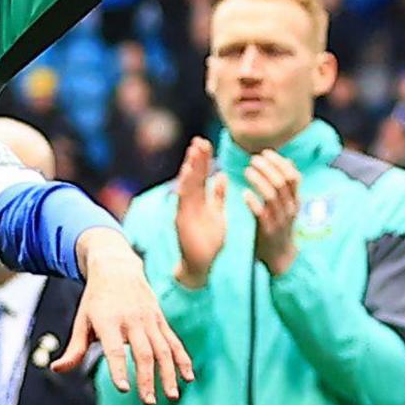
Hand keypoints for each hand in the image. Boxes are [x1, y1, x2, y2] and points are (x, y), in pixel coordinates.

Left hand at [55, 235, 194, 399]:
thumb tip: (56, 369)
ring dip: (168, 374)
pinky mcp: (160, 319)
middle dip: (147, 379)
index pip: (115, 350)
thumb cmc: (95, 300)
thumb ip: (74, 349)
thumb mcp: (81, 321)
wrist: (117, 269)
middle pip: (143, 353)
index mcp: (108, 321)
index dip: (119, 369)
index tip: (124, 389)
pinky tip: (188, 377)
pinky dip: (182, 359)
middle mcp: (132, 320)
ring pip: (163, 349)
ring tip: (171, 396)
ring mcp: (149, 319)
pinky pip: (174, 342)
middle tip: (148, 403)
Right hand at [169, 137, 228, 288]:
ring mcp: (184, 211)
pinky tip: (188, 172)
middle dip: (196, 159)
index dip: (203, 161)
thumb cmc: (209, 242)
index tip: (205, 144)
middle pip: (192, 178)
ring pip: (187, 186)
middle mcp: (189, 204)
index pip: (200, 177)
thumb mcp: (217, 214)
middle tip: (199, 140)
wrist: (199, 264)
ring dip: (190, 168)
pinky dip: (185, 186)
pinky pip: (184, 200)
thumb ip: (218, 196)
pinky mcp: (182, 220)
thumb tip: (222, 176)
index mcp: (199, 202)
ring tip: (194, 151)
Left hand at [245, 151, 301, 275]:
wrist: (279, 256)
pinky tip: (244, 193)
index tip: (266, 153)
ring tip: (247, 170)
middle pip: (283, 182)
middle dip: (269, 168)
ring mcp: (280, 219)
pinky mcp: (267, 230)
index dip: (280, 163)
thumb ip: (286, 185)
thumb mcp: (287, 204)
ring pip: (272, 195)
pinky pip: (262, 214)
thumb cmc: (279, 225)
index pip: (293, 176)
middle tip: (253, 159)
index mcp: (295, 200)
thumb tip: (288, 161)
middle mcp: (290, 207)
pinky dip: (253, 202)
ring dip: (260, 180)